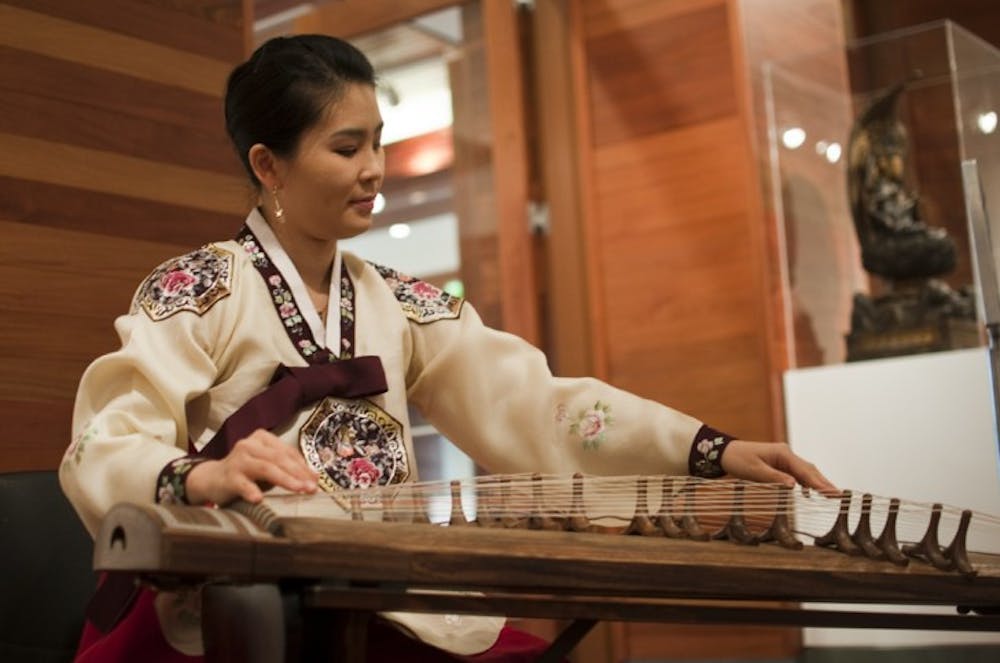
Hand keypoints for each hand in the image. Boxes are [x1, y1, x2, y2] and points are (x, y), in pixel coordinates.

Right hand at [185, 429, 318, 504]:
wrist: (212, 480)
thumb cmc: (246, 473)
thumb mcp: (268, 468)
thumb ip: (287, 469)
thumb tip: (314, 478)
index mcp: (262, 439)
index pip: (287, 452)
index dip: (303, 466)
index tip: (316, 480)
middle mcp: (250, 444)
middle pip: (280, 459)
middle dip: (298, 474)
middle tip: (312, 488)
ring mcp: (238, 459)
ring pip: (266, 468)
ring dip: (285, 480)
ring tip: (298, 490)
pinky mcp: (228, 476)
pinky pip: (242, 483)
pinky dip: (250, 490)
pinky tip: (258, 499)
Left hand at [721, 440, 836, 492]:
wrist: (725, 453)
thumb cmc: (738, 459)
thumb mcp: (755, 470)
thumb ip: (775, 478)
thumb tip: (794, 486)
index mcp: (783, 453)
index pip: (805, 470)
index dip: (820, 483)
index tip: (833, 492)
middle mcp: (786, 454)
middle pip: (809, 470)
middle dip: (824, 483)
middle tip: (839, 496)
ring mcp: (784, 459)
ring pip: (805, 472)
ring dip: (817, 483)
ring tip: (831, 496)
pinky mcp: (779, 465)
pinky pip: (796, 474)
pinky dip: (805, 483)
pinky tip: (810, 493)